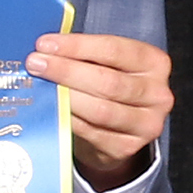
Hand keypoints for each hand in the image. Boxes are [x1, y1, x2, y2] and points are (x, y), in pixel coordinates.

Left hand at [26, 34, 172, 190]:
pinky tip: (52, 110)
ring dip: (66, 97)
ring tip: (41, 87)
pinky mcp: (127, 147)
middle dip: (66, 71)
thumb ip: (86, 55)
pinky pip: (91, 132)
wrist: (121, 131)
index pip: (114, 50)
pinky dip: (69, 119)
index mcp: (154, 63)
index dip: (77, 46)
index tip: (45, 44)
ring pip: (100, 110)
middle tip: (36, 64)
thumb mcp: (108, 65)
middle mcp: (156, 94)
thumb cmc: (110, 87)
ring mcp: (145, 124)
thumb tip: (47, 48)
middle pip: (107, 81)